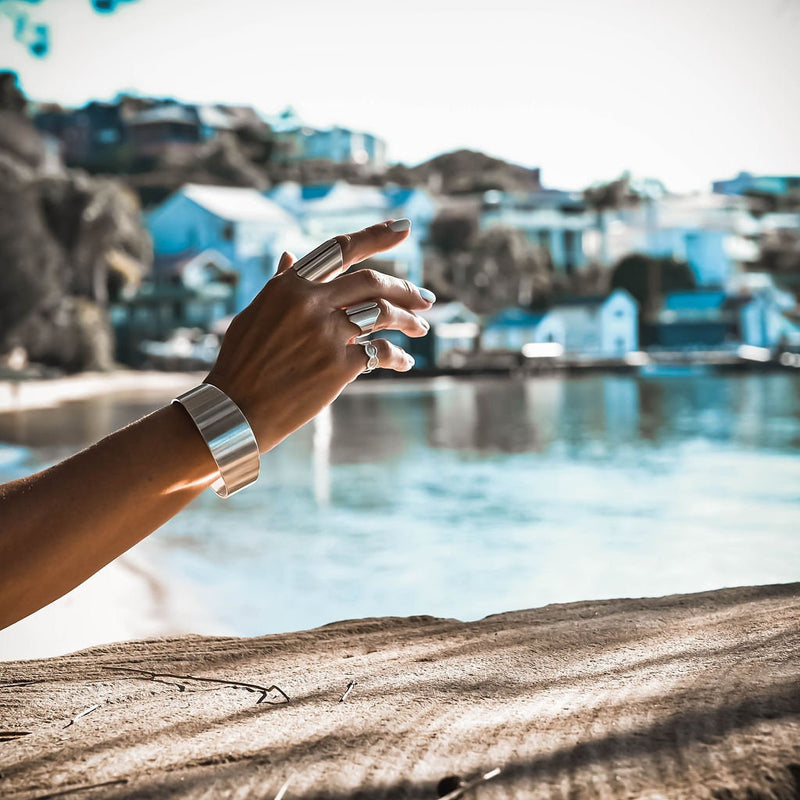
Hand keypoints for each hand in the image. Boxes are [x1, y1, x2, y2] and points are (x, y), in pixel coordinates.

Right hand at [204, 220, 434, 452]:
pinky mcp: (338, 365)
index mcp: (289, 285)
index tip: (405, 226)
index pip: (340, 249)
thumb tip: (288, 254)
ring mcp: (325, 333)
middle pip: (372, 282)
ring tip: (422, 328)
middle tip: (426, 298)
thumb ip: (280, 284)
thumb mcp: (256, 314)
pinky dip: (398, 357)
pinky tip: (405, 361)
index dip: (376, 235)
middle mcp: (309, 303)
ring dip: (409, 320)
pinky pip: (380, 353)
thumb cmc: (243, 362)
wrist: (237, 409)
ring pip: (382, 315)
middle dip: (406, 288)